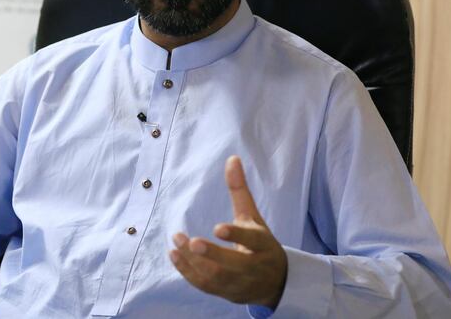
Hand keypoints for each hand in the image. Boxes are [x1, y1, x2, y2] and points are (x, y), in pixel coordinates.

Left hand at [170, 155, 287, 307]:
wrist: (275, 283)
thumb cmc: (260, 244)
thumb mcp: (253, 217)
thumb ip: (240, 190)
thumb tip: (232, 158)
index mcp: (263, 245)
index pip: (252, 241)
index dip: (236, 234)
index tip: (217, 228)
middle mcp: (254, 267)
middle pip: (233, 264)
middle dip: (211, 254)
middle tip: (190, 241)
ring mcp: (240, 283)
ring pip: (216, 277)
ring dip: (194, 262)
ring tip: (176, 242)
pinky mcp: (226, 293)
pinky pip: (206, 286)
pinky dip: (189, 272)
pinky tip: (174, 255)